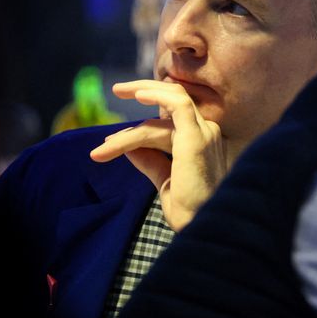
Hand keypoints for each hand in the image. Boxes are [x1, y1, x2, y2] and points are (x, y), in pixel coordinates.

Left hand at [90, 80, 226, 230]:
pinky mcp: (196, 136)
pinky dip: (157, 96)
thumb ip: (151, 161)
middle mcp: (207, 133)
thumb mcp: (165, 181)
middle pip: (172, 104)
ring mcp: (204, 133)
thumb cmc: (189, 211)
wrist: (201, 226)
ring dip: (140, 100)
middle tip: (117, 90)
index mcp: (202, 143)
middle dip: (145, 90)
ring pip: (168, 106)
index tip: (109, 142)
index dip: (140, 128)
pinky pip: (177, 104)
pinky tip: (137, 95)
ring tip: (114, 105)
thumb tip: (130, 148)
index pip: (170, 121)